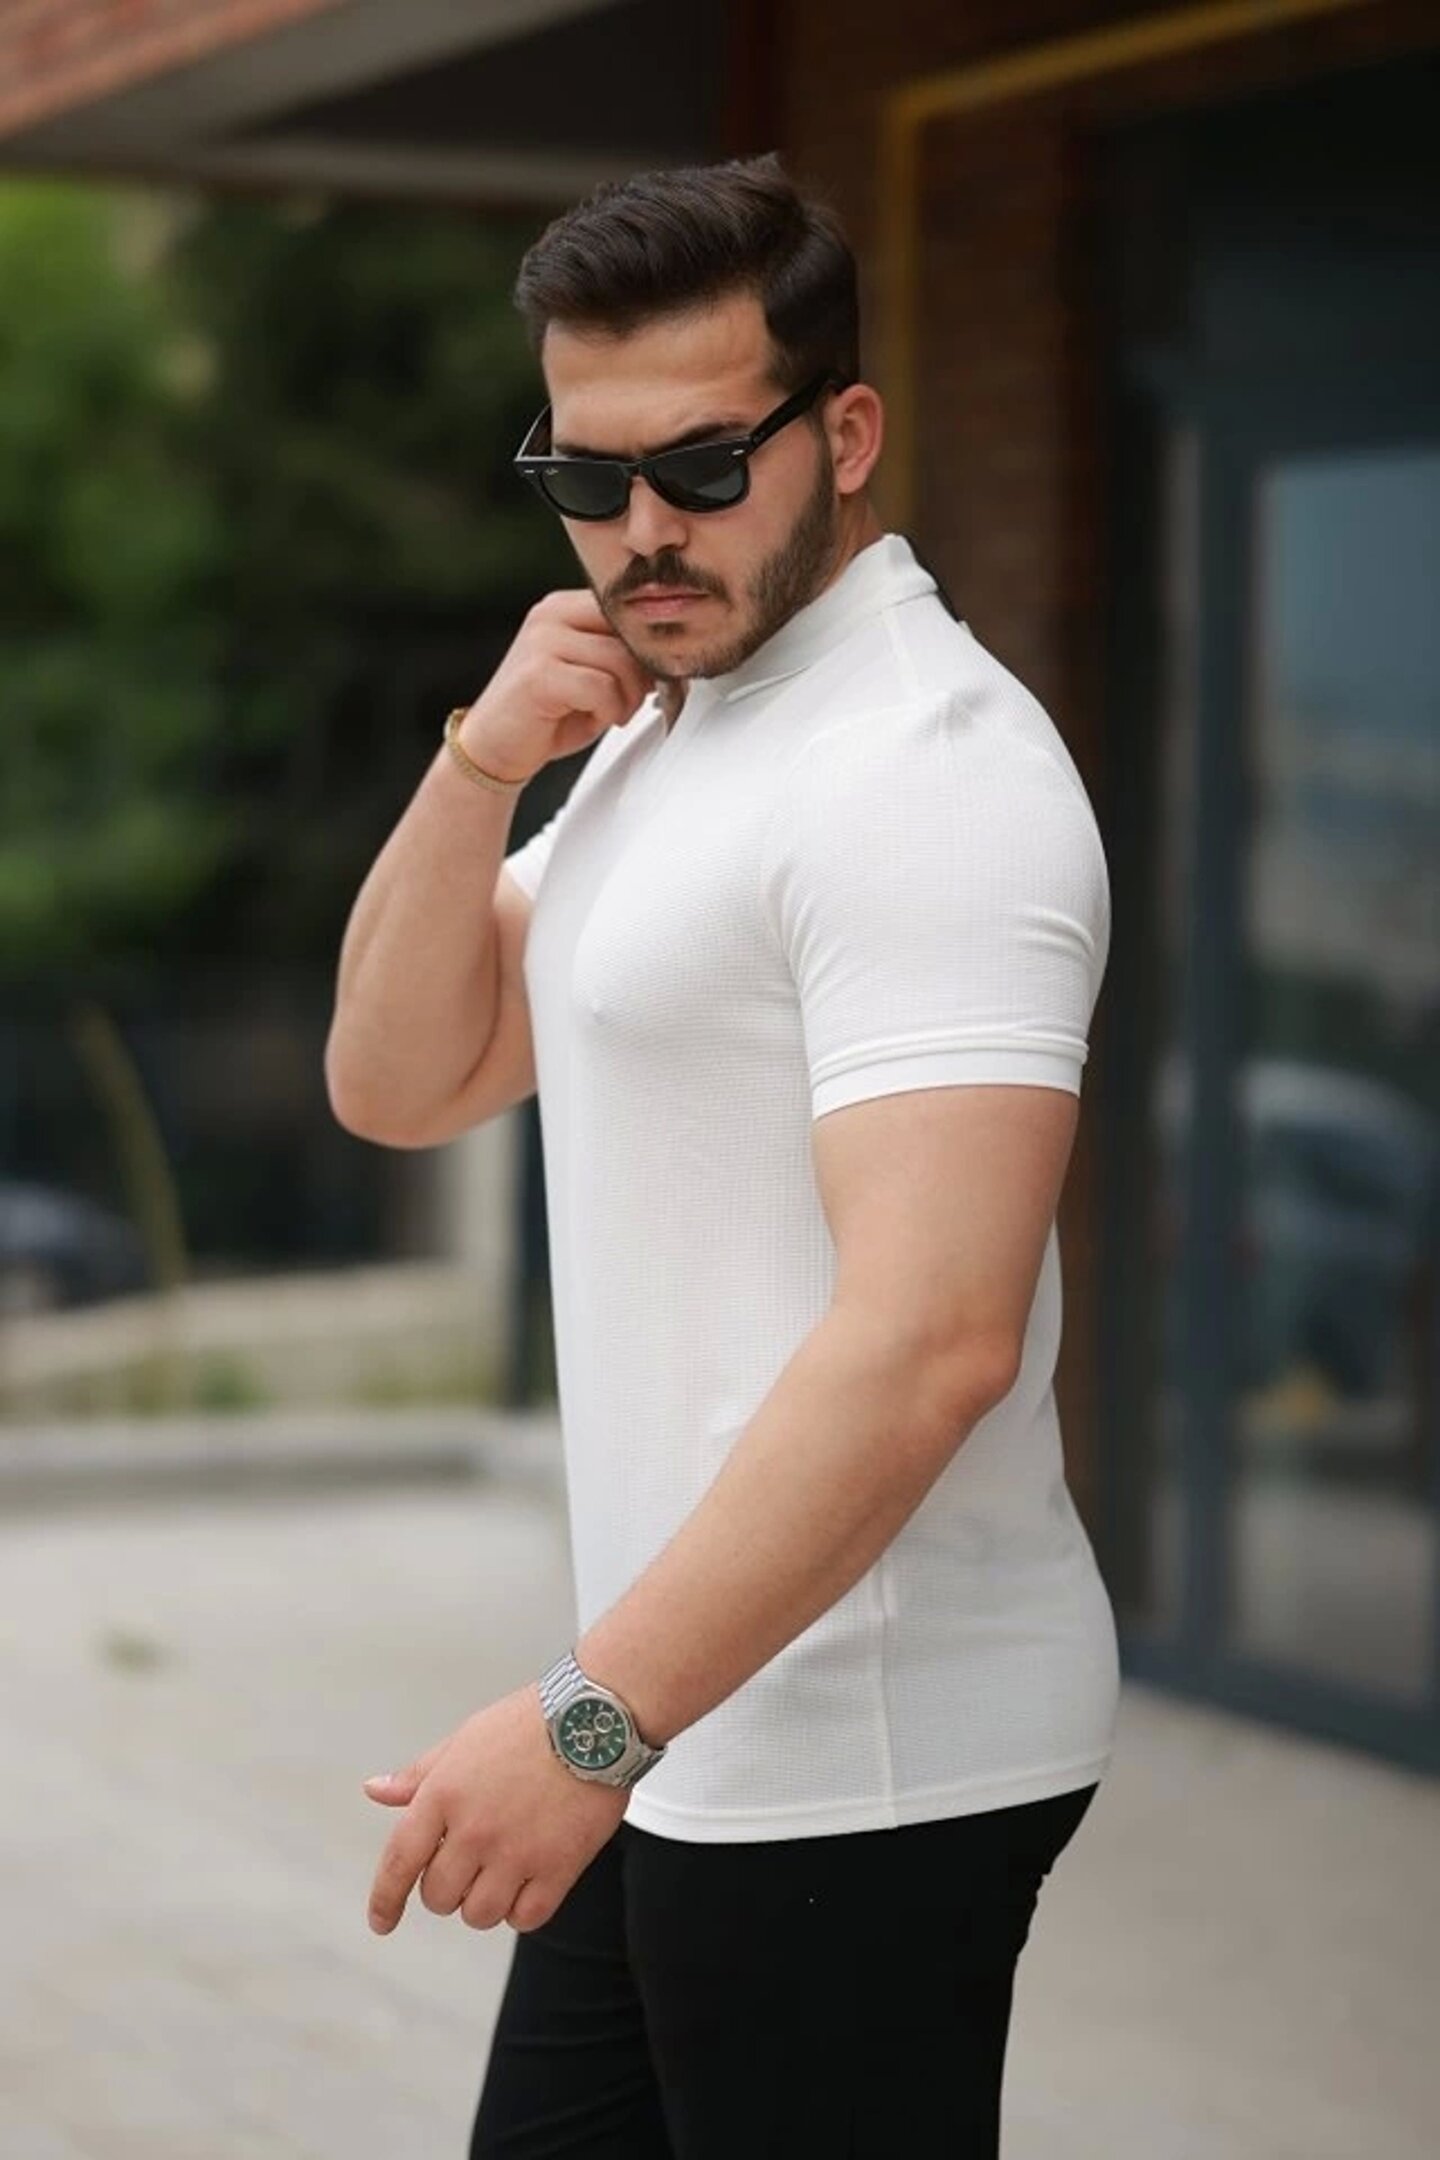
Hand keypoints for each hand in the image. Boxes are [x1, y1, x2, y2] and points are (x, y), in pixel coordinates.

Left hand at [360, 1685, 628, 1935]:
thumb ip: (418, 1775)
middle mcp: (473, 1829)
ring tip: (502, 1870)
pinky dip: (523, 1909)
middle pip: (439, 1897)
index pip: (399, 1862)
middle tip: (471, 1862)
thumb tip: (375, 1791)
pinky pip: (526, 1918)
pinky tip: (530, 1881)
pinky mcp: (558, 1867)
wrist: (596, 1716)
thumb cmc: (529, 1723)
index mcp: (443, 1794)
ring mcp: (516, 1852)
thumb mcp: (464, 1739)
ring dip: (484, 1902)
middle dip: (447, 1887)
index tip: (381, 1922)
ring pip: (479, 1914)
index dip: (385, 1900)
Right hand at [457, 589, 654, 782]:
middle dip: (643, 674)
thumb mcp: (592, 677)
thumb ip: (623, 657)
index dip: (651, 646)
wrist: (494, 748)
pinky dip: (608, 711)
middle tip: (634, 702)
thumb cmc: (547, 715)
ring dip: (627, 697)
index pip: (629, 609)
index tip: (658, 677)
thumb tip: (675, 655)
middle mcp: (551, 614)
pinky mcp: (540, 674)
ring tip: (611, 713)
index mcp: (565, 607)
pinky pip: (601, 687)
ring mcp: (542, 641)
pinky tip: (595, 720)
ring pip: (619, 661)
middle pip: (629, 632)